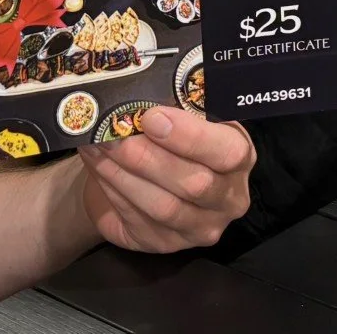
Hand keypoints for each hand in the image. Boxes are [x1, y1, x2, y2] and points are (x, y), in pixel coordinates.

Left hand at [77, 107, 253, 251]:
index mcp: (239, 156)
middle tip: (111, 131)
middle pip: (194, 184)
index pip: (228, 152)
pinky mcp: (166, 243)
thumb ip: (169, 107)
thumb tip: (138, 93)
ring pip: (163, 206)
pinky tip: (98, 166)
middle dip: (146, 156)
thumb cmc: (164, 138)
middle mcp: (229, 198)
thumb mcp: (176, 115)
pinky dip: (113, 189)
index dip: (189, 137)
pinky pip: (138, 219)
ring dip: (123, 173)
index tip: (151, 117)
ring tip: (97, 146)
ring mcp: (200, 227)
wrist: (139, 175)